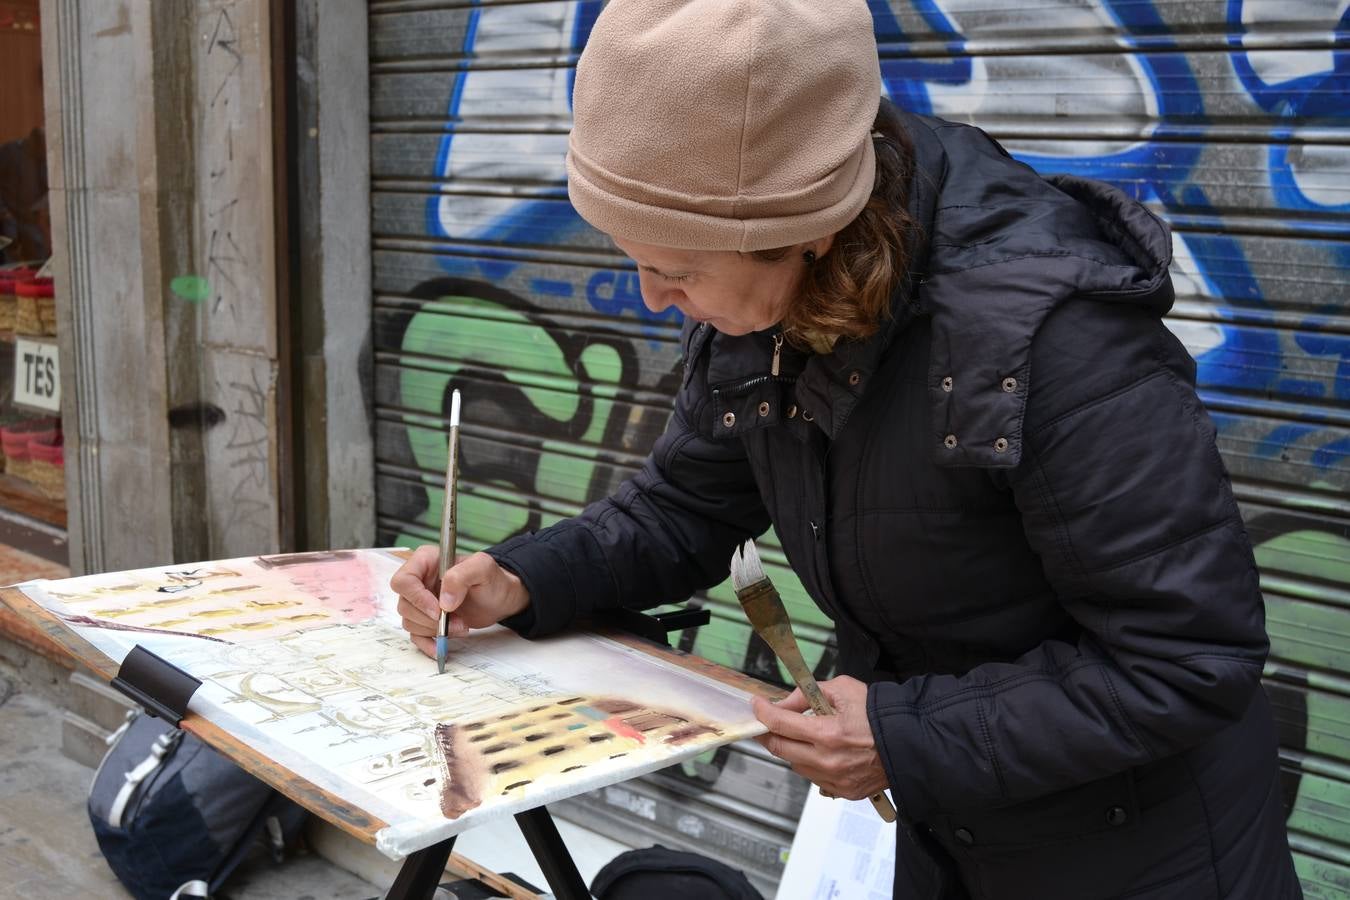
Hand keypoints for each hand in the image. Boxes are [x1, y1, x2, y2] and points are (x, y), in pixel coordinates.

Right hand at [390, 547, 530, 657]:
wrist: (499, 598)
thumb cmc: (491, 579)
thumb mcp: (482, 568)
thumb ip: (461, 576)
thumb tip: (444, 601)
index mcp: (426, 561)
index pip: (404, 580)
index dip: (417, 598)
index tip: (438, 610)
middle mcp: (419, 580)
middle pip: (405, 604)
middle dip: (431, 618)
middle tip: (457, 620)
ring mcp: (421, 601)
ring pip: (410, 621)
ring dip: (435, 630)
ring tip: (461, 625)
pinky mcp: (426, 619)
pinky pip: (416, 635)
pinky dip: (427, 643)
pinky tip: (440, 648)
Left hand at [752, 676, 888, 800]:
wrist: (909, 742)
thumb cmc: (878, 713)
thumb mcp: (842, 689)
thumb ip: (807, 695)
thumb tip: (783, 703)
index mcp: (828, 733)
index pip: (781, 724)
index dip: (763, 713)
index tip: (757, 706)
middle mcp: (828, 760)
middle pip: (780, 749)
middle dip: (768, 734)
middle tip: (764, 724)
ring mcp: (835, 779)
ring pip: (795, 765)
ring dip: (791, 749)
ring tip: (801, 735)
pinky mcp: (843, 791)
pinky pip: (814, 778)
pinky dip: (810, 764)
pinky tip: (821, 751)